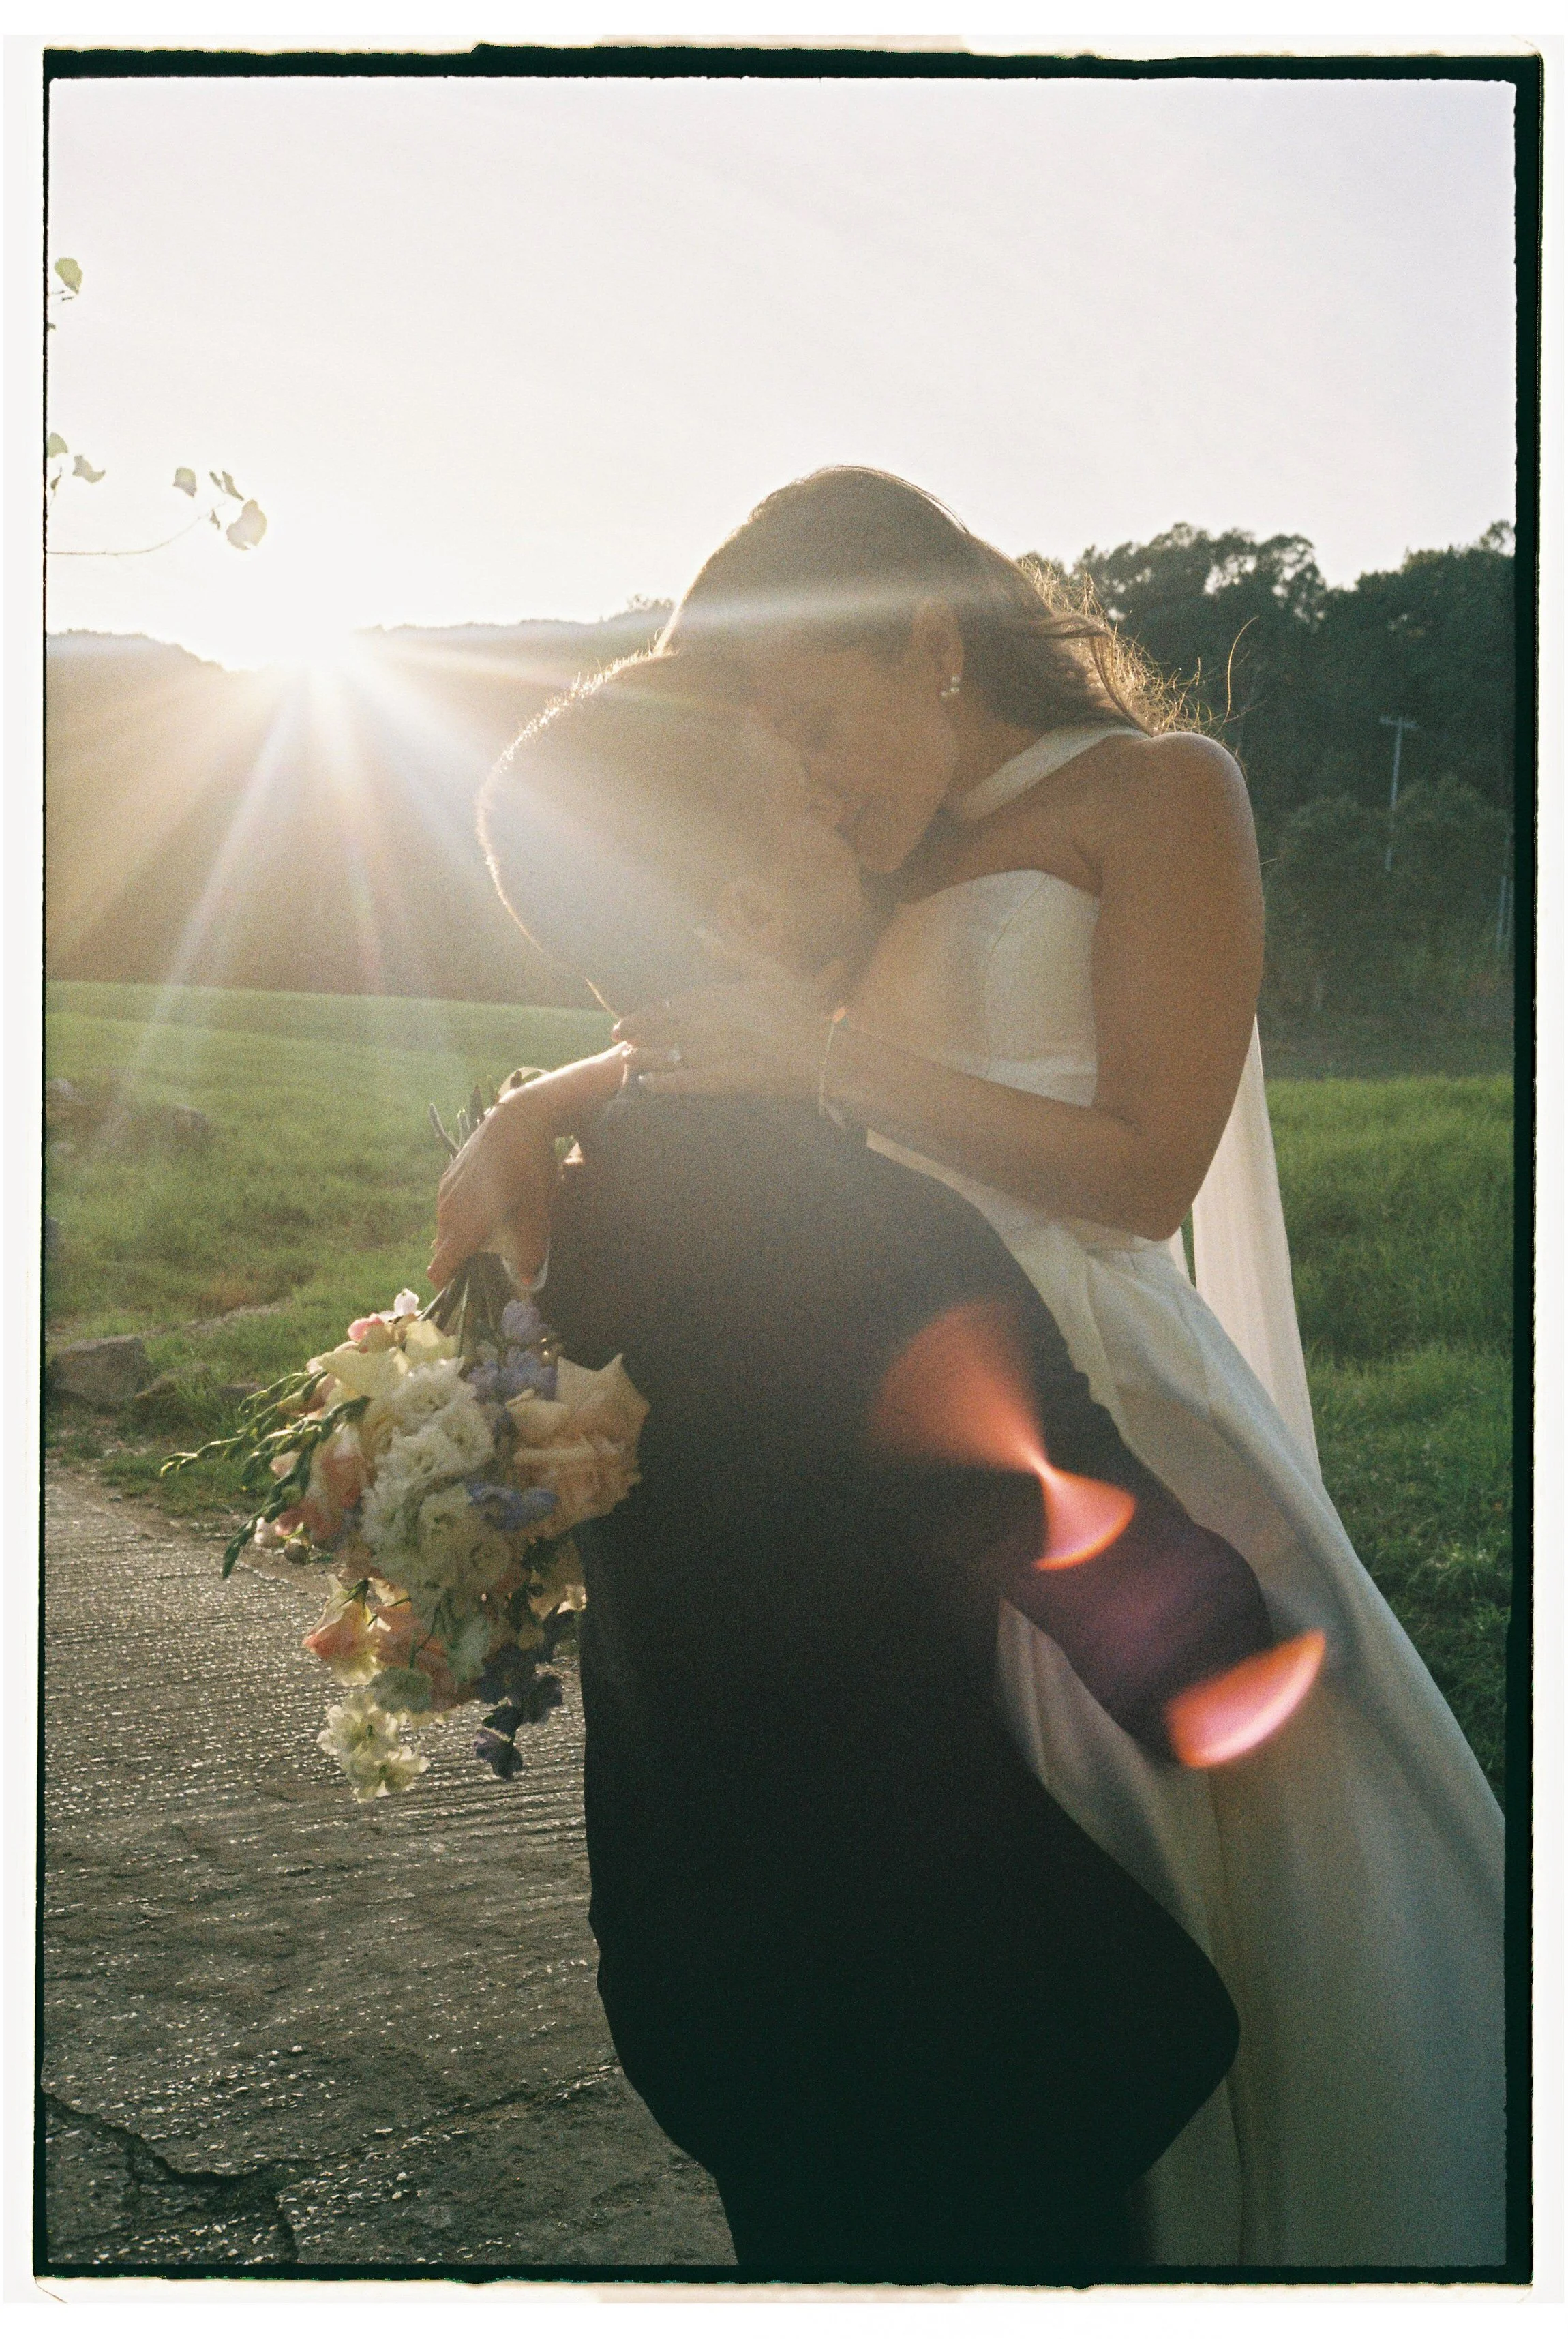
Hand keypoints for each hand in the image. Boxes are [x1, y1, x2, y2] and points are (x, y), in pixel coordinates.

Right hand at [427, 1048, 628, 1289]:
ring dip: (466, 1231)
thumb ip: (530, 1256)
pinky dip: (466, 1210)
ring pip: (449, 1225)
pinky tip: (492, 1197)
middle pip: (446, 1248)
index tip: (464, 1286)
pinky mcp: (449, 1174)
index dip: (447, 1284)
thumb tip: (527, 1285)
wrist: (518, 1122)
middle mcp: (446, 1213)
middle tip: (494, 1253)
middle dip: (465, 1257)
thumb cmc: (529, 1174)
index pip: (437, 1270)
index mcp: (462, 1230)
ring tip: (497, 1221)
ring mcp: (445, 1191)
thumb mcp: (537, 1219)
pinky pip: (451, 1204)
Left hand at [615, 952, 847, 1101]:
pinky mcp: (737, 1079)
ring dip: (648, 1059)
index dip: (649, 1013)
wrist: (832, 1055)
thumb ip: (734, 953)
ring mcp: (730, 1050)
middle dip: (641, 1034)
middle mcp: (725, 1021)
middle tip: (616, 1040)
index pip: (678, 1003)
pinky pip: (694, 1081)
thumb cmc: (804, 1013)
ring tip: (625, 1063)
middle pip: (671, 1028)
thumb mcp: (773, 973)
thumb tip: (699, 932)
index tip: (627, 1021)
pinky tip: (649, 1087)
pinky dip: (669, 1084)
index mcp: (730, 994)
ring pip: (677, 1054)